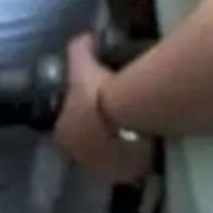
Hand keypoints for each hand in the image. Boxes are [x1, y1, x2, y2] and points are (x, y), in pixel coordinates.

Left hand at [52, 34, 154, 183]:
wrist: (127, 113)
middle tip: (119, 120)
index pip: (68, 126)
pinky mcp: (129, 174)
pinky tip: (149, 143)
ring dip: (120, 148)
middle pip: (89, 146)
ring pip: (112, 158)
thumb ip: (80, 50)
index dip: (80, 117)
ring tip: (136, 131)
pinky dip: (138, 157)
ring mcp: (104, 168)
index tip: (96, 107)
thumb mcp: (82, 63)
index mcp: (63, 132)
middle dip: (100, 135)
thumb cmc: (96, 89)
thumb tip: (85, 38)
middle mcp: (80, 155)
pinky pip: (132, 166)